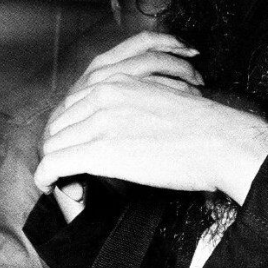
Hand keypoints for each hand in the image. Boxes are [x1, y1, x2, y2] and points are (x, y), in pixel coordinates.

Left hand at [42, 32, 204, 219]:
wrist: (220, 140)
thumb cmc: (200, 126)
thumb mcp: (158, 98)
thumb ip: (132, 105)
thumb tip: (122, 128)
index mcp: (116, 80)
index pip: (71, 106)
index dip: (69, 131)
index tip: (75, 150)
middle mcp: (103, 94)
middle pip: (58, 124)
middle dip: (58, 147)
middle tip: (68, 170)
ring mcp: (101, 121)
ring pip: (53, 143)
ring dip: (54, 165)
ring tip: (65, 182)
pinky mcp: (101, 150)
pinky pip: (53, 165)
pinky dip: (46, 178)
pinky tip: (51, 187)